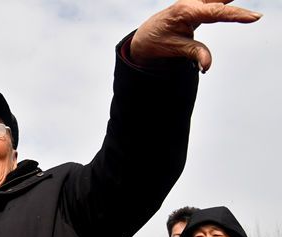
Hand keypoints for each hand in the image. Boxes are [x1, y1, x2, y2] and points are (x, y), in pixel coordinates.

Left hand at [131, 0, 261, 71]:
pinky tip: (233, 1)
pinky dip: (226, 1)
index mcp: (185, 11)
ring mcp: (194, 2)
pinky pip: (215, 2)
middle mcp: (191, 2)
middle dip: (236, 10)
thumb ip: (194, 53)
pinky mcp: (197, 5)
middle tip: (256, 17)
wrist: (144, 35)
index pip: (216, 13)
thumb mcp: (173, 48)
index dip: (235, 15)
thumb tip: (207, 65)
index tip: (252, 18)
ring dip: (228, 2)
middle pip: (220, 3)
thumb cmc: (156, 40)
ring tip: (248, 14)